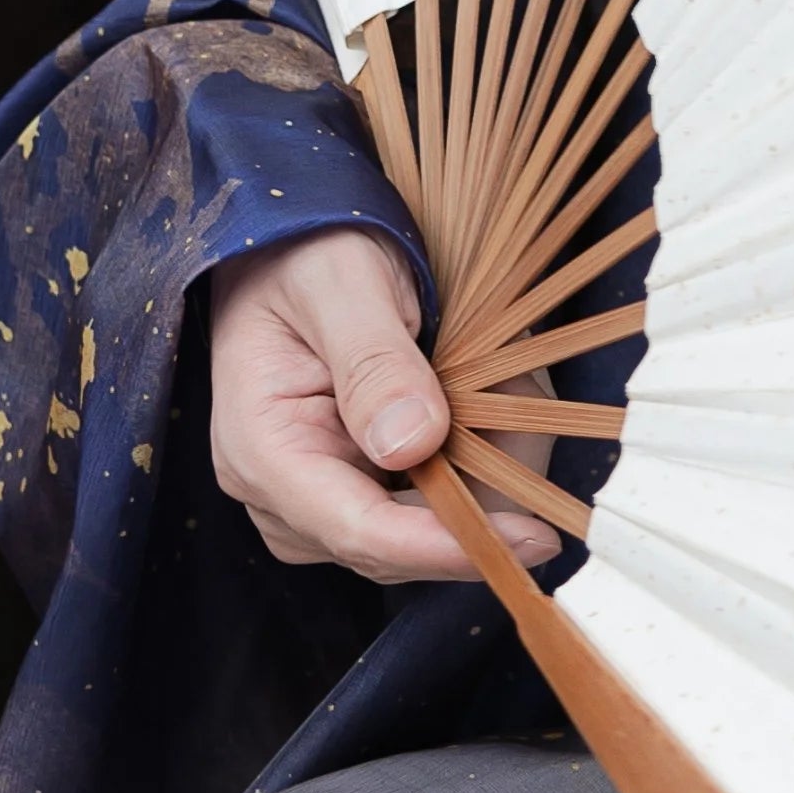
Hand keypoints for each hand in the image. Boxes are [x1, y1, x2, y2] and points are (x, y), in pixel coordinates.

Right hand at [201, 228, 553, 584]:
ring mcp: (318, 496)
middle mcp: (283, 493)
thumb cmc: (307, 253)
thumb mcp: (343, 285)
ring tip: (504, 380)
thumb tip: (412, 445)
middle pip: (402, 541)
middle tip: (527, 400)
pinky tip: (484, 401)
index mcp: (263, 452)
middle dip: (480, 488)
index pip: (360, 532)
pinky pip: (430, 500)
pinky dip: (472, 457)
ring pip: (428, 525)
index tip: (530, 539)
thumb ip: (375, 363)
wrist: (294, 246)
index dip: (448, 546)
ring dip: (483, 465)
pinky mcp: (353, 486)